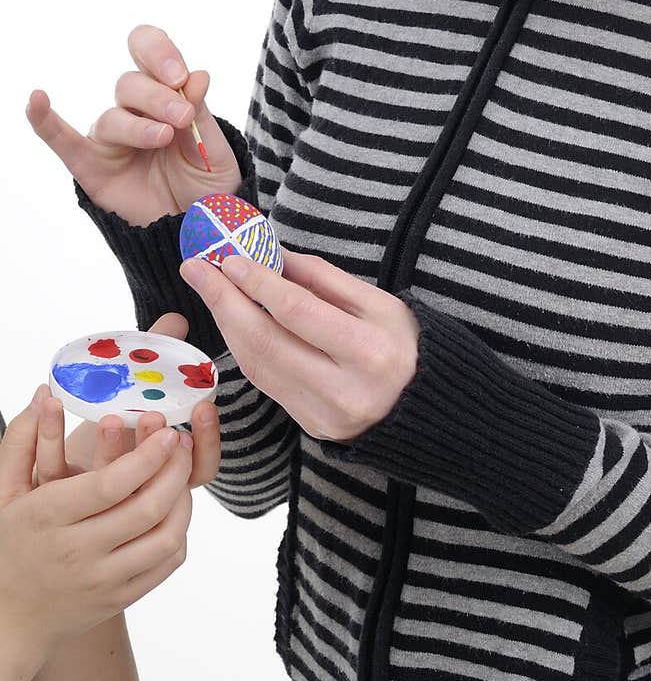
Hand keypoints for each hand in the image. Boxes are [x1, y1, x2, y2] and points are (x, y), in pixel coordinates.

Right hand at [0, 395, 194, 659]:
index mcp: (49, 517)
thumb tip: (44, 392)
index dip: (146, 456)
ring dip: (183, 500)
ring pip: (163, 538)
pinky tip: (175, 509)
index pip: (110, 485)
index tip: (167, 432)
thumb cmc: (10, 542)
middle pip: (145, 509)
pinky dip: (179, 533)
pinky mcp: (119, 598)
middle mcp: (77, 551)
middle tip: (183, 443)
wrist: (9, 616)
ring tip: (182, 473)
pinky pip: (164, 565)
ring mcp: (101, 580)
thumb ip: (23, 440)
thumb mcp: (6, 490)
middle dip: (175, 470)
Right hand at [25, 24, 241, 224]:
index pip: (149, 51)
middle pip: (130, 84)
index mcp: (165, 95)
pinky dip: (45, 120)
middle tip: (182, 118)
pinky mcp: (91, 166)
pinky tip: (36, 100)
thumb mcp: (215, 151)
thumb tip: (197, 76)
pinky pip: (61, 140)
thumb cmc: (205, 187)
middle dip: (159, 97)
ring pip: (112, 117)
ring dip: (139, 126)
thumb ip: (202, 117)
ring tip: (164, 138)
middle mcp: (133, 111)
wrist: (197, 231)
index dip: (160, 53)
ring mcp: (111, 138)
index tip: (181, 77)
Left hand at [60, 314, 220, 488]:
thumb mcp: (140, 391)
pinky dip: (50, 433)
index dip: (206, 439)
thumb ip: (159, 358)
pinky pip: (53, 468)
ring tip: (108, 417)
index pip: (200, 466)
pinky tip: (50, 401)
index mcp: (168, 469)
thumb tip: (178, 320)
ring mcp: (99, 496)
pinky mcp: (59, 492)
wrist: (59, 460)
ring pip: (107, 482)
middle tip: (152, 416)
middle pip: (157, 481)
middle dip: (155, 446)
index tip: (203, 407)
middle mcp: (138, 488)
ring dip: (109, 448)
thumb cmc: (114, 421)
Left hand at [179, 250, 419, 441]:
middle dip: (224, 300)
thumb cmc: (405, 345)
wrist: (423, 409)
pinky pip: (265, 381)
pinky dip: (243, 346)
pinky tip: (232, 320)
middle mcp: (342, 390)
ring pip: (257, 364)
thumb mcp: (380, 303)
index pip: (297, 312)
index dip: (258, 283)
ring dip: (226, 322)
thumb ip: (326, 280)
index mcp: (368, 352)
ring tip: (208, 287)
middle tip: (197, 267)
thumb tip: (275, 254)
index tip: (229, 257)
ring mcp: (322, 414)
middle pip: (266, 340)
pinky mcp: (309, 426)